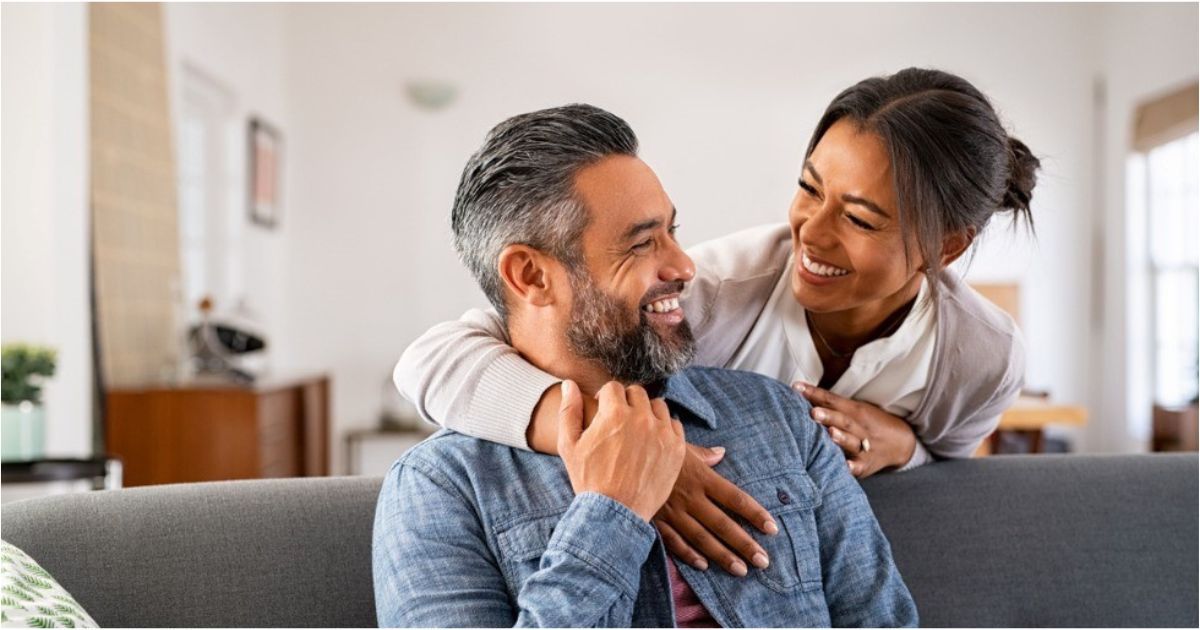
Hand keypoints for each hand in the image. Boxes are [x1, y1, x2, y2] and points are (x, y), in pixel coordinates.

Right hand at [558, 380, 686, 521]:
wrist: (615, 512)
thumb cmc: (588, 479)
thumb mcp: (569, 445)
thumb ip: (569, 410)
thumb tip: (569, 384)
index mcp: (614, 413)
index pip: (613, 387)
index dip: (605, 398)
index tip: (604, 410)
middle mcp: (641, 418)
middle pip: (637, 393)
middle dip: (626, 402)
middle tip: (620, 421)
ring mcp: (662, 433)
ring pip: (658, 406)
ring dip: (647, 412)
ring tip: (637, 430)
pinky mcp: (677, 448)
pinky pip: (674, 424)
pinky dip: (664, 428)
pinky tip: (652, 441)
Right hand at [653, 444, 778, 575]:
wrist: (619, 453)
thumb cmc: (652, 446)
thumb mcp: (680, 445)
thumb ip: (703, 454)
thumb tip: (721, 453)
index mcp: (701, 477)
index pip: (735, 498)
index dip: (755, 514)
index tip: (772, 528)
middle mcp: (690, 497)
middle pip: (723, 524)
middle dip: (744, 544)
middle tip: (763, 561)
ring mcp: (672, 511)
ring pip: (702, 538)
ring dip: (722, 555)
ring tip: (741, 570)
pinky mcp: (655, 520)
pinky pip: (674, 541)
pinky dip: (688, 554)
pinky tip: (704, 565)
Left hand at [793, 383, 916, 477]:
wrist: (900, 442)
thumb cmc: (866, 424)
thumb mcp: (852, 410)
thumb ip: (828, 403)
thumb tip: (797, 391)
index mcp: (854, 411)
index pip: (832, 400)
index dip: (814, 394)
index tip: (796, 388)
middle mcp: (859, 427)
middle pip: (843, 420)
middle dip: (828, 416)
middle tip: (813, 412)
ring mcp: (864, 446)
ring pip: (852, 441)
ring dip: (841, 438)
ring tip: (830, 433)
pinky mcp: (866, 464)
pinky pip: (859, 466)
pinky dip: (853, 466)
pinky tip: (845, 467)